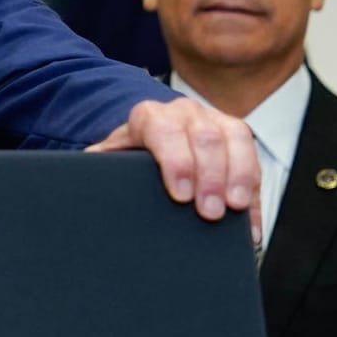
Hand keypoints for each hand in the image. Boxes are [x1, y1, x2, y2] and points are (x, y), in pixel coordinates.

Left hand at [87, 98, 261, 241]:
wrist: (149, 133)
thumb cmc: (130, 153)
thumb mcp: (111, 156)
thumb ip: (98, 165)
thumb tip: (81, 179)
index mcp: (150, 116)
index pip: (165, 131)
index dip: (176, 161)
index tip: (180, 195)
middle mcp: (185, 112)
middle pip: (205, 137)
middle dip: (210, 177)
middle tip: (209, 212)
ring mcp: (214, 120)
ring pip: (236, 138)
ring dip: (239, 176)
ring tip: (235, 210)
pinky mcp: (236, 137)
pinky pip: (253, 159)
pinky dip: (254, 194)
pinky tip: (249, 224)